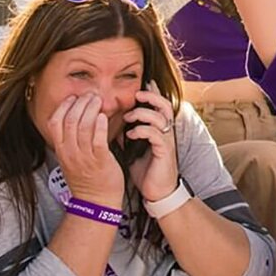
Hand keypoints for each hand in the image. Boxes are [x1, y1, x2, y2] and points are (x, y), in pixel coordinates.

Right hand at [48, 93, 121, 206]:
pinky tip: (104, 116)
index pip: (54, 122)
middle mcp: (70, 153)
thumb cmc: (87, 177)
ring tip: (98, 101)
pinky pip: (98, 140)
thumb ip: (72, 138)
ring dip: (91, 109)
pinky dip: (100, 125)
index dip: (63, 106)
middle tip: (90, 95)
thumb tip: (79, 115)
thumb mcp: (72, 157)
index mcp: (61, 150)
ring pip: (83, 126)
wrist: (97, 202)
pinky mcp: (101, 162)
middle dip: (80, 103)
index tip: (74, 97)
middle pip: (70, 120)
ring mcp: (84, 158)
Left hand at [124, 85, 180, 202]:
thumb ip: (126, 133)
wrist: (157, 192)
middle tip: (137, 93)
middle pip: (165, 105)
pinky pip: (156, 134)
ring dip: (143, 113)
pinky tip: (130, 134)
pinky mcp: (164, 152)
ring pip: (160, 117)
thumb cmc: (146, 169)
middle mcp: (166, 132)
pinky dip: (142, 130)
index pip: (159, 104)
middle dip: (151, 96)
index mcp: (159, 129)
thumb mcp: (133, 148)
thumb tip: (109, 122)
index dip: (152, 92)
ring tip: (129, 116)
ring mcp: (166, 141)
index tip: (140, 83)